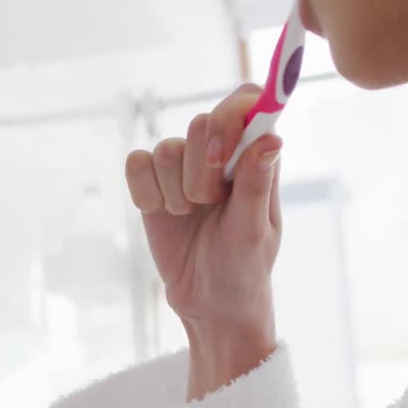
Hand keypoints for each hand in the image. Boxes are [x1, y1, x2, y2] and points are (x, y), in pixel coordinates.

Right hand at [124, 84, 283, 400]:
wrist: (209, 305)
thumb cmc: (245, 269)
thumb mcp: (255, 232)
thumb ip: (257, 184)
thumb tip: (271, 137)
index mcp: (256, 158)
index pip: (247, 102)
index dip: (232, 115)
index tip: (222, 155)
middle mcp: (220, 154)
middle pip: (201, 124)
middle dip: (202, 169)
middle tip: (209, 202)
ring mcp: (184, 168)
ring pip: (166, 148)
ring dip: (175, 190)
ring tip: (189, 216)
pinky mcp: (153, 183)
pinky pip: (136, 164)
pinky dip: (146, 192)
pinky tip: (162, 213)